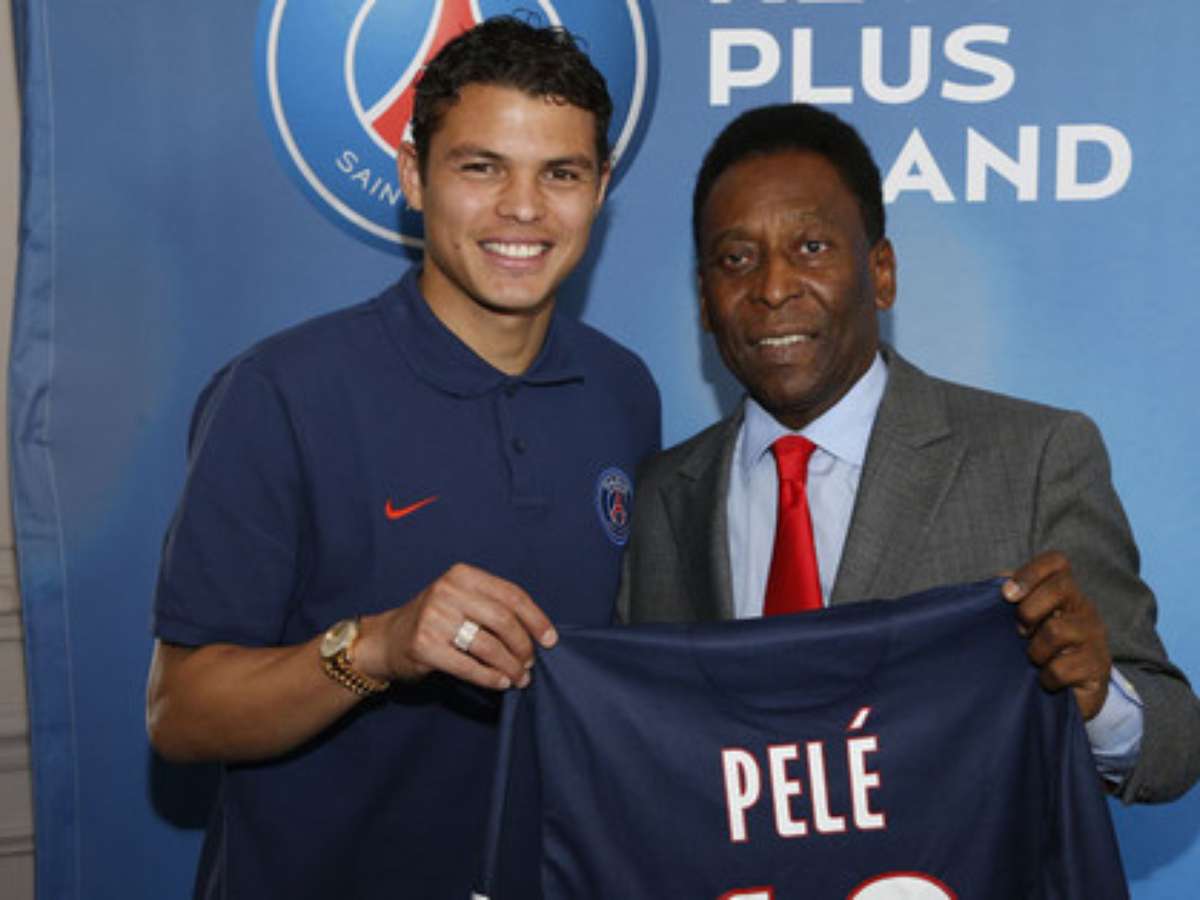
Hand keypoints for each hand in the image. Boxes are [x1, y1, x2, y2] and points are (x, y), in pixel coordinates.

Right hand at [355, 563, 556, 691]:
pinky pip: (469, 666)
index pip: (511, 594)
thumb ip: (493, 606)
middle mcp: (447, 591)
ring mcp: (433, 618)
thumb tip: (538, 632)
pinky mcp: (424, 646)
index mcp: (462, 575)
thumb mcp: (461, 599)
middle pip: (503, 621)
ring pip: (489, 646)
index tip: (550, 640)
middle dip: (523, 646)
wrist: (387, 639)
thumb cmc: (435, 620)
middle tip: (530, 662)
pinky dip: (490, 678)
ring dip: (510, 666)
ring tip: (519, 677)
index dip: (535, 619)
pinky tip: (501, 683)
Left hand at [1002, 551, 1110, 719]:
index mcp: (1065, 593)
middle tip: (1020, 632)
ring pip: (1057, 630)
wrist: (1071, 696)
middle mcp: (1085, 609)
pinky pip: (1061, 669)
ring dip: (1035, 650)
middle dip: (1028, 611)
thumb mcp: (1024, 621)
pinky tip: (1046, 680)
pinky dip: (1046, 677)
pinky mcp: (1098, 668)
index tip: (1006, 595)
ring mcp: (1095, 637)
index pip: (1057, 562)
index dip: (1030, 572)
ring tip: (1035, 660)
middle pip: (1061, 588)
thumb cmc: (1041, 651)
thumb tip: (998, 579)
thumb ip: (1012, 597)